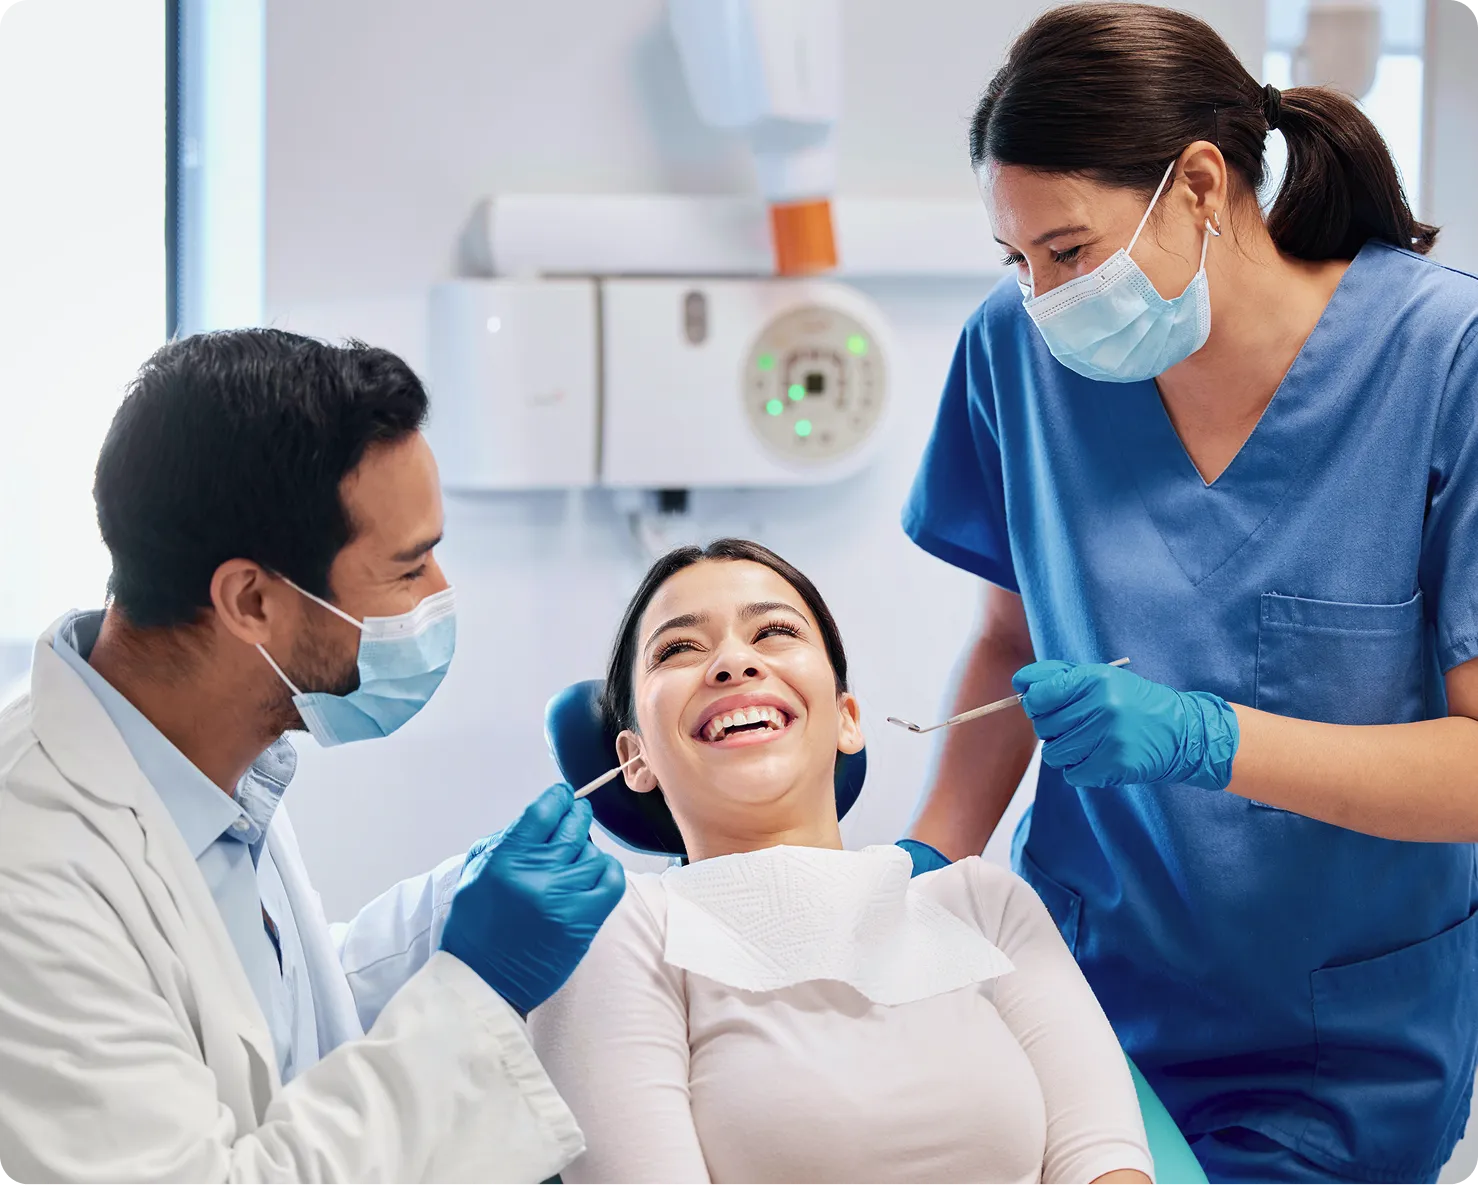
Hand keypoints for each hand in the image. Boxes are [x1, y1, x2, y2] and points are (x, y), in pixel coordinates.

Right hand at [440, 784, 625, 1013]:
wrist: (482, 982)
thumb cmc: (475, 929)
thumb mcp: (475, 875)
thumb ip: (504, 843)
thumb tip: (540, 819)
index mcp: (506, 860)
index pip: (544, 810)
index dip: (558, 797)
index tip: (563, 795)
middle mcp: (536, 874)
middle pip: (574, 826)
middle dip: (577, 815)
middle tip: (576, 816)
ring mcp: (563, 898)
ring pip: (593, 853)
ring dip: (586, 851)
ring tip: (575, 858)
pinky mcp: (583, 922)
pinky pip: (612, 881)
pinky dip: (607, 872)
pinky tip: (595, 874)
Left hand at [1011, 661, 1238, 790]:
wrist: (1184, 732)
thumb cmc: (1134, 703)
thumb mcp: (1102, 678)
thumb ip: (1059, 676)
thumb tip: (1020, 682)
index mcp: (1096, 679)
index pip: (1039, 694)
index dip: (1035, 703)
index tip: (1044, 706)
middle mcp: (1102, 706)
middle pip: (1044, 726)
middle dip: (1053, 728)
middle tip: (1077, 726)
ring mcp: (1109, 737)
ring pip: (1054, 753)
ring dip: (1065, 751)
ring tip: (1089, 742)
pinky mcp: (1114, 765)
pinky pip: (1072, 774)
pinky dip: (1080, 769)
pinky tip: (1099, 758)